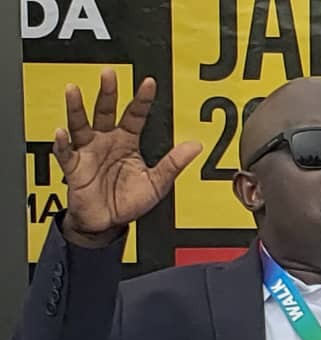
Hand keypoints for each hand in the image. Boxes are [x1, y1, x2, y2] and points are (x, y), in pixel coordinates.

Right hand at [54, 69, 201, 245]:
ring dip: (76, 108)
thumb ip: (174, 163)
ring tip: (73, 90)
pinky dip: (62, 143)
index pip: (135, 115)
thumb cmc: (129, 201)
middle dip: (107, 93)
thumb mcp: (157, 182)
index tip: (149, 83)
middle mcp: (106, 141)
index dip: (142, 100)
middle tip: (108, 74)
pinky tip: (61, 132)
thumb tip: (195, 146)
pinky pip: (66, 153)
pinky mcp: (74, 167)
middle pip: (105, 111)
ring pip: (80, 124)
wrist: (109, 222)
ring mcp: (89, 152)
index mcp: (127, 142)